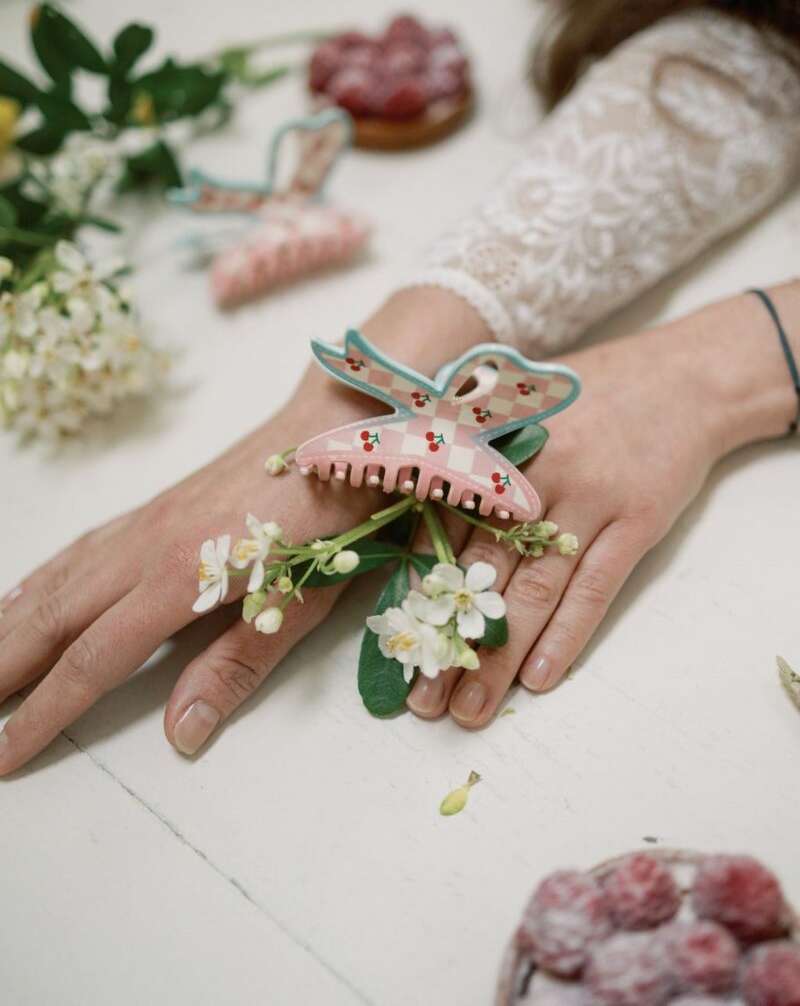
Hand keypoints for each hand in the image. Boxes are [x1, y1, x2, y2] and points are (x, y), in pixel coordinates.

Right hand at [0, 390, 385, 772]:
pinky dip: (38, 578)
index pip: (92, 660)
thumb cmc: (333, 512)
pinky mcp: (156, 507)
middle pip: (51, 616)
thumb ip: (238, 664)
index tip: (4, 753)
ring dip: (7, 624)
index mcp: (182, 577)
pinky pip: (79, 549)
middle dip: (0, 667)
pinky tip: (22, 593)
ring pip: (56, 578)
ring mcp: (147, 522)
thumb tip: (182, 730)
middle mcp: (147, 546)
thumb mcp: (302, 600)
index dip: (43, 713)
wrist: (335, 425)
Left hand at [406, 290, 797, 726]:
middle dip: (448, 641)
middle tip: (421, 700)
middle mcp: (533, 474)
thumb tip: (412, 509)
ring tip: (469, 710)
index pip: (439, 533)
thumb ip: (467, 451)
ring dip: (499, 657)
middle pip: (479, 572)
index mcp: (495, 446)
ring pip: (532, 590)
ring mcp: (587, 497)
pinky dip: (568, 634)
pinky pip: (595, 587)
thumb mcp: (517, 401)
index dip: (415, 593)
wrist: (684, 376)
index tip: (396, 644)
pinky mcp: (635, 519)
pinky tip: (541, 678)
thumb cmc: (590, 393)